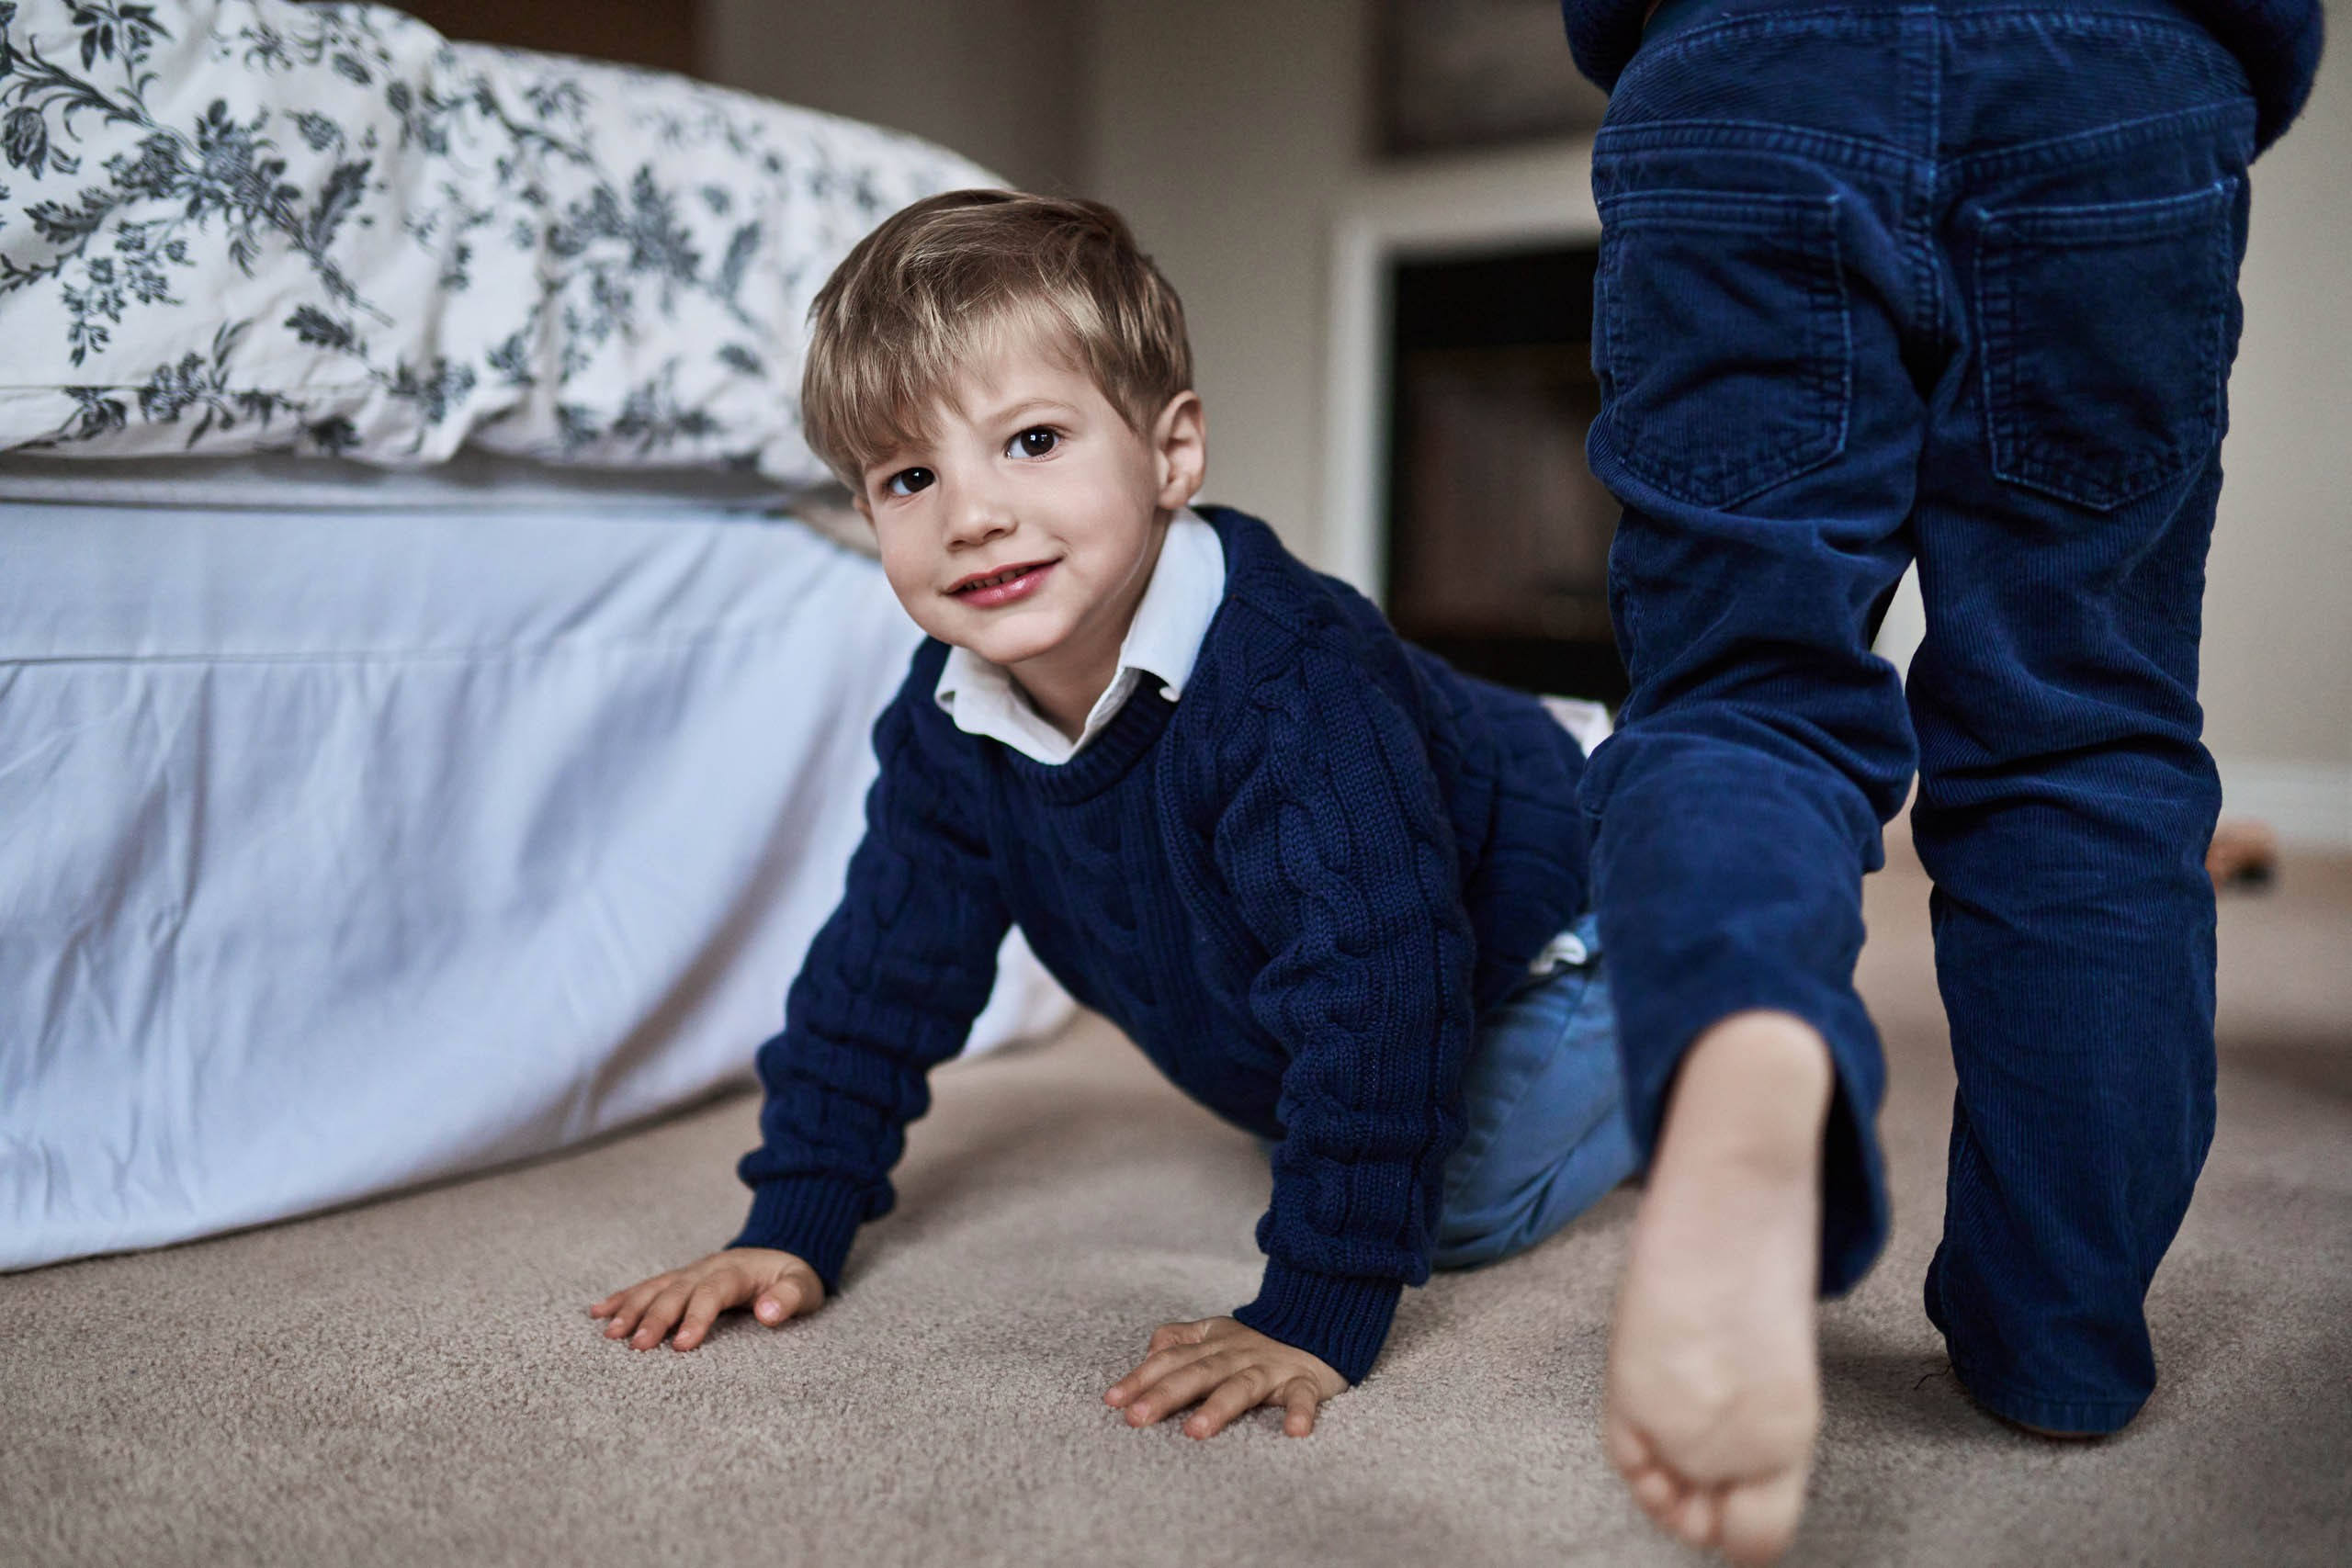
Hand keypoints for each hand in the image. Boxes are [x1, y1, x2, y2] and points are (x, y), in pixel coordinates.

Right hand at [587, 1247, 822, 1351]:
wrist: (782, 1249)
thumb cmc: (793, 1277)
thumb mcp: (804, 1287)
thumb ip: (788, 1299)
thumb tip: (767, 1314)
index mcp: (736, 1270)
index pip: (712, 1293)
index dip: (696, 1317)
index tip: (682, 1345)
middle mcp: (706, 1268)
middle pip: (676, 1291)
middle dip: (655, 1318)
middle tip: (636, 1347)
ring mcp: (689, 1272)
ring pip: (655, 1288)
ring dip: (631, 1309)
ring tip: (610, 1333)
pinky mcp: (679, 1279)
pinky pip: (647, 1286)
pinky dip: (623, 1298)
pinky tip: (599, 1312)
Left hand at [1104, 1316, 1347, 1438]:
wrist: (1319, 1321)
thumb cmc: (1260, 1340)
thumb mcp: (1217, 1333)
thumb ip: (1181, 1339)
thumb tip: (1150, 1351)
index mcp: (1213, 1344)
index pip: (1171, 1359)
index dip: (1141, 1378)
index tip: (1113, 1400)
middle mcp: (1237, 1354)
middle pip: (1197, 1373)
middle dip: (1165, 1395)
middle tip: (1137, 1418)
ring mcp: (1271, 1368)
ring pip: (1242, 1386)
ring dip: (1219, 1407)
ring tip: (1196, 1431)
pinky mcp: (1305, 1380)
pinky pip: (1303, 1396)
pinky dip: (1301, 1412)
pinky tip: (1295, 1432)